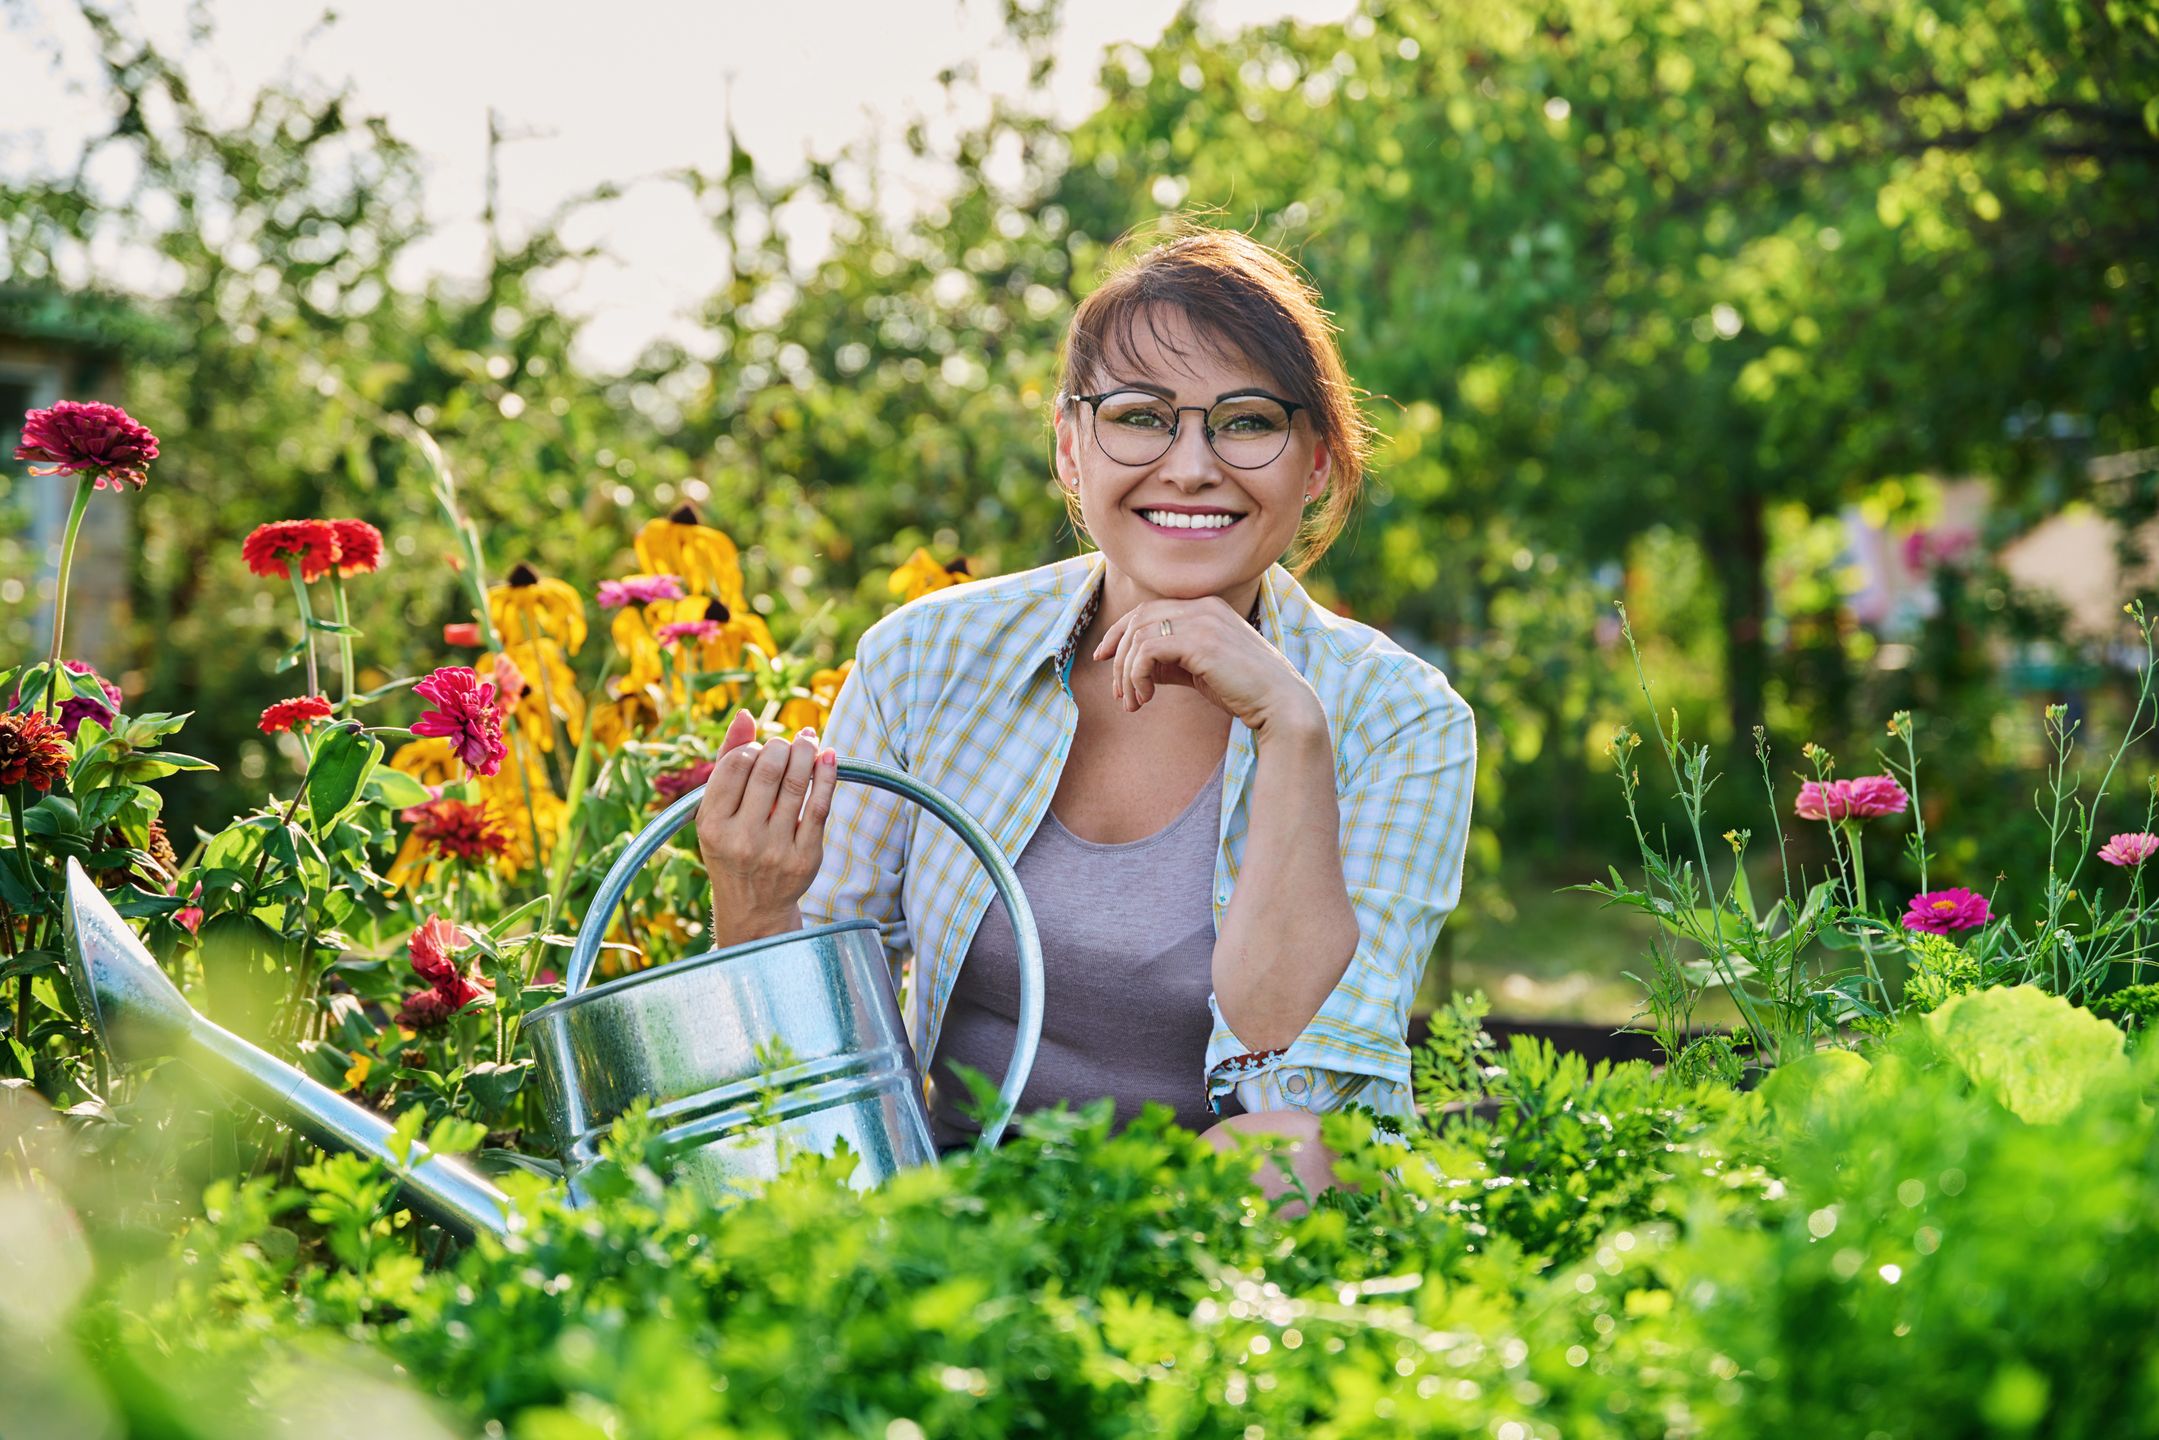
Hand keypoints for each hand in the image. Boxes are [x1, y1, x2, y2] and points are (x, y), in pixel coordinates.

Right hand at [695, 708, 839, 944]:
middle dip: (782, 747)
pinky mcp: (805, 857)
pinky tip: (829, 757)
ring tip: (809, 741)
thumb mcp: (716, 812)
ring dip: (807, 753)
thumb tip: (745, 715)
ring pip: (797, 784)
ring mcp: (775, 849)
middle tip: (788, 744)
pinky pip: (820, 807)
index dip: (752, 747)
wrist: (753, 906)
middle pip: (768, 770)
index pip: (736, 765)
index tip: (760, 750)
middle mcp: (742, 838)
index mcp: (712, 824)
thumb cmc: (731, 846)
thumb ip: (728, 762)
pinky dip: (827, 776)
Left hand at [1088, 597, 1323, 739]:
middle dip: (1117, 656)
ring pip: (1138, 637)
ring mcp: (1203, 620)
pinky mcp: (1200, 641)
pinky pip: (1147, 651)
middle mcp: (1203, 606)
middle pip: (1137, 620)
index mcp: (1205, 606)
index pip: (1147, 610)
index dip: (1118, 633)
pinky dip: (1136, 676)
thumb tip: (1135, 669)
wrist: (1280, 703)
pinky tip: (1146, 698)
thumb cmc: (1243, 691)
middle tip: (1118, 694)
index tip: (1103, 659)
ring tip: (1133, 703)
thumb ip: (1169, 663)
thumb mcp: (1199, 671)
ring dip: (1126, 673)